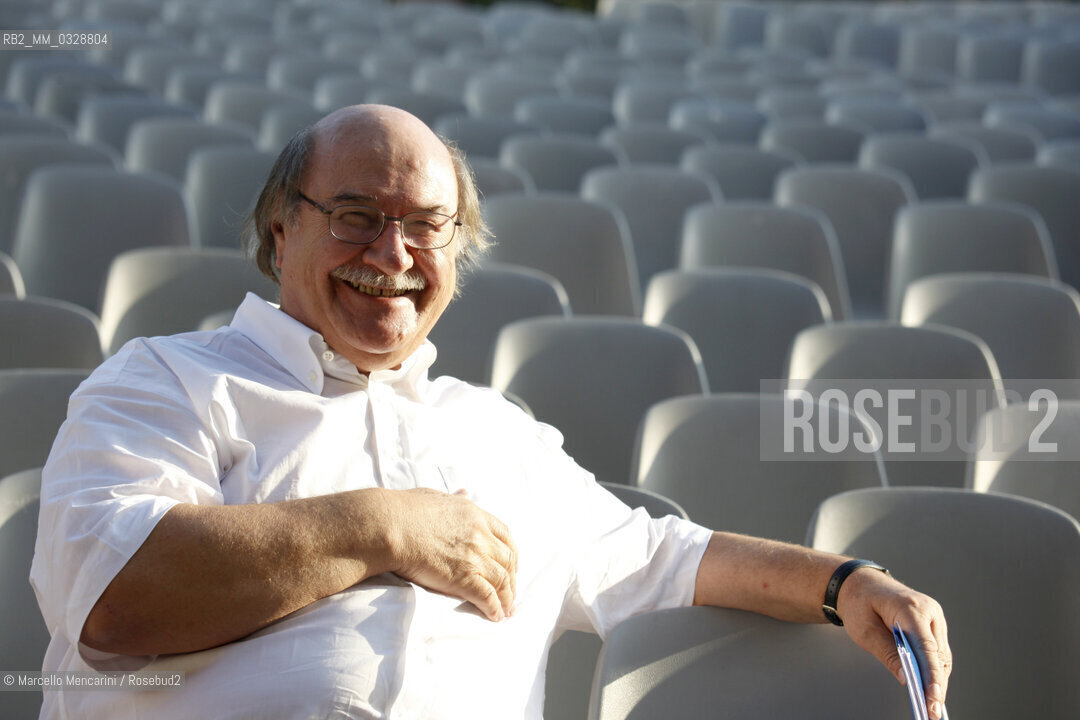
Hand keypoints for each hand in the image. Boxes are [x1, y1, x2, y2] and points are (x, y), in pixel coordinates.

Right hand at [380, 488, 516, 620]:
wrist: (389, 526)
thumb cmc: (404, 510)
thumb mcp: (437, 496)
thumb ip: (454, 498)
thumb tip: (464, 491)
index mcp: (475, 515)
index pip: (505, 536)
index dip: (510, 553)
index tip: (510, 565)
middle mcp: (480, 535)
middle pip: (507, 560)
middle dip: (512, 579)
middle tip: (510, 592)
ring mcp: (474, 556)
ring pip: (501, 581)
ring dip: (506, 598)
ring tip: (506, 610)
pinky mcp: (464, 578)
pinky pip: (487, 596)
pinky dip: (494, 608)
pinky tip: (495, 616)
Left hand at [837, 569, 951, 719]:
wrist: (860, 584)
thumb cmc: (859, 603)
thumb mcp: (865, 630)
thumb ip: (887, 653)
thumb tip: (908, 679)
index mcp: (910, 608)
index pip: (927, 647)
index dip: (932, 676)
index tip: (933, 697)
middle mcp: (928, 610)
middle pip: (938, 654)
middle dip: (936, 684)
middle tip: (930, 710)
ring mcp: (933, 616)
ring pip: (941, 654)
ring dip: (937, 679)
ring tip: (931, 704)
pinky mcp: (932, 623)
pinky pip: (937, 650)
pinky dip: (934, 668)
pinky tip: (929, 686)